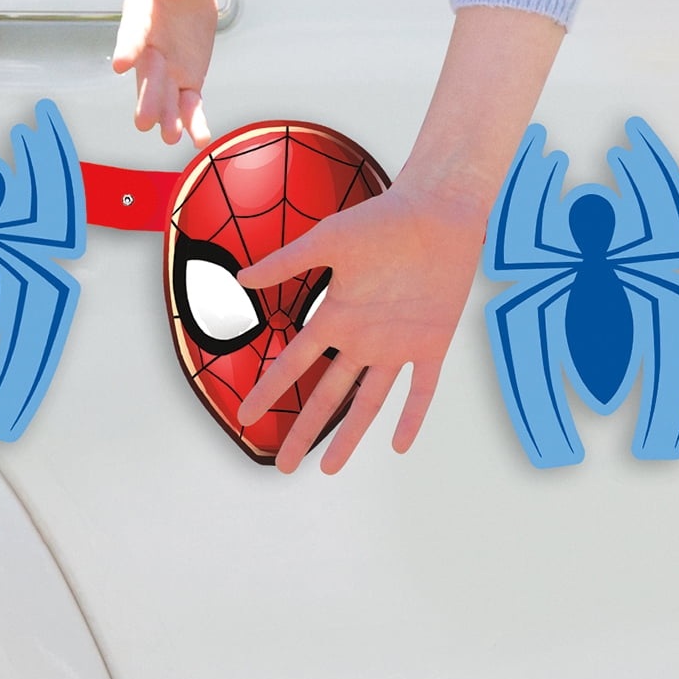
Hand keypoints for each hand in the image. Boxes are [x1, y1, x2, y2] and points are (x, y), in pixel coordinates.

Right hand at [112, 0, 266, 145]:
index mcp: (141, 16)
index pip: (133, 32)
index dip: (127, 46)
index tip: (121, 62)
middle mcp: (149, 49)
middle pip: (147, 75)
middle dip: (147, 97)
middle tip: (145, 121)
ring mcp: (168, 69)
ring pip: (166, 97)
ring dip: (168, 117)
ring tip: (170, 137)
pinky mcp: (187, 81)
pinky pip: (190, 104)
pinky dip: (195, 121)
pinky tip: (201, 139)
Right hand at [235, 178, 491, 470]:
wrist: (436, 210)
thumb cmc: (383, 218)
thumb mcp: (328, 240)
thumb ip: (287, 262)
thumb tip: (241, 277)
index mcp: (337, 315)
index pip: (295, 362)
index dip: (270, 389)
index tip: (247, 416)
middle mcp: (364, 337)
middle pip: (328, 393)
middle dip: (305, 428)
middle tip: (284, 465)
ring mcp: (398, 343)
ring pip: (369, 401)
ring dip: (350, 434)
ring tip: (330, 469)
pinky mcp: (431, 343)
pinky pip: (422, 388)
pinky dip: (412, 416)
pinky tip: (399, 443)